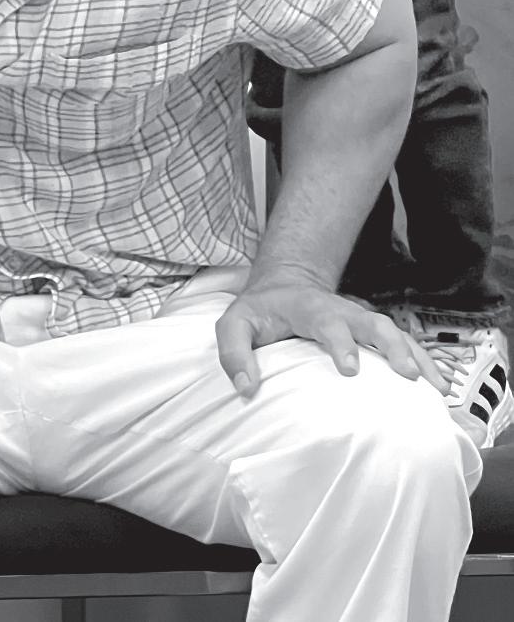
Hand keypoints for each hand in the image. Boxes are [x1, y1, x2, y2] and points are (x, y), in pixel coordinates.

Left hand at [215, 281, 448, 397]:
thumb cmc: (259, 311)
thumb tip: (246, 389)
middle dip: (392, 347)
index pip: (326, 321)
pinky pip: (403, 343)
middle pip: (372, 323)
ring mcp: (359, 319)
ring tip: (435, 386)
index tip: (350, 369)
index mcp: (308, 308)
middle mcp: (341, 311)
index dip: (340, 342)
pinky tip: (439, 386)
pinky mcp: (370, 332)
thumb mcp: (234, 324)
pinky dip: (423, 361)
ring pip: (394, 332)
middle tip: (407, 375)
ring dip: (415, 356)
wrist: (284, 284)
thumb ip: (234, 353)